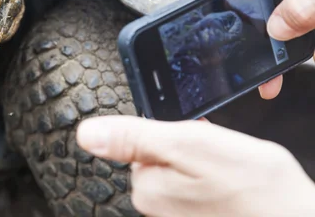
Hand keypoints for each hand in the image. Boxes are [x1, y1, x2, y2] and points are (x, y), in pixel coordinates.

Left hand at [76, 116, 314, 216]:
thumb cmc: (254, 189)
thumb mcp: (188, 145)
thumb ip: (133, 138)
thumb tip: (87, 133)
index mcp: (147, 187)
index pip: (140, 142)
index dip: (172, 133)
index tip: (195, 139)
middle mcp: (156, 207)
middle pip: (160, 156)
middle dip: (188, 149)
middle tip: (218, 158)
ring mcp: (179, 216)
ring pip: (182, 170)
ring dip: (204, 165)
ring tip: (230, 174)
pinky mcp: (199, 216)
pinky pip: (199, 186)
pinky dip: (215, 181)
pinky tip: (234, 186)